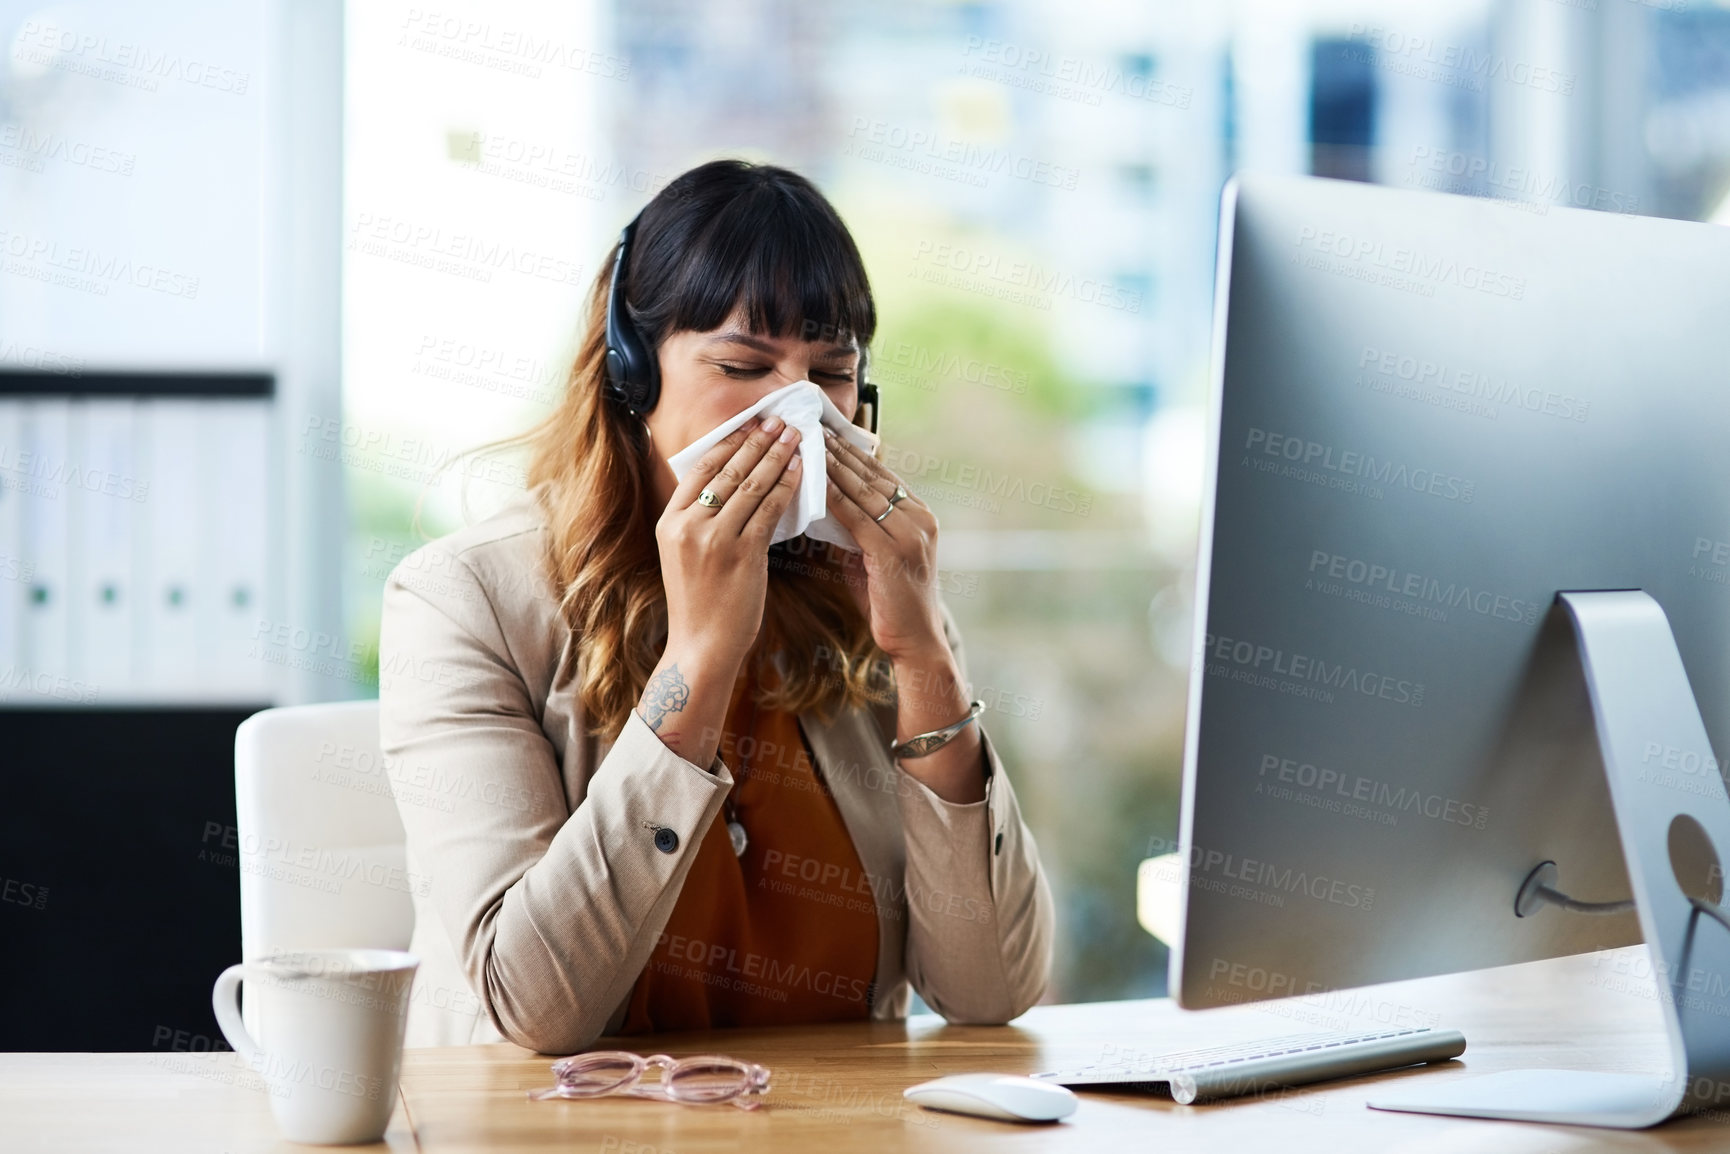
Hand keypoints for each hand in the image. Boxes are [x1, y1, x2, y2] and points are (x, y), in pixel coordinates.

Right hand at [638, 415, 801, 766]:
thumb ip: (699, 521)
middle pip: (728, 470)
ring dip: (777, 456)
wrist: (701, 647)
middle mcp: (688, 525)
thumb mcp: (684, 555)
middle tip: (779, 420)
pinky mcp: (742, 554)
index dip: (730, 442)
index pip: (701, 468)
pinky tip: (800, 471)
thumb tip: (727, 486)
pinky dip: (787, 486)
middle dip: (757, 441)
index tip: (751, 424)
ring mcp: (714, 539)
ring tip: (795, 437)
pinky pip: (769, 509)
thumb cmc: (700, 603)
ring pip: (751, 485)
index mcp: (670, 521)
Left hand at [820, 428, 946, 661]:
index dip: (851, 453)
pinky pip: (857, 517)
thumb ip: (857, 528)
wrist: (915, 641)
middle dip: (840, 451)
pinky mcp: (895, 551)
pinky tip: (815, 483)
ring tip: (808, 445)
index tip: (824, 434)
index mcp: (919, 514)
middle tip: (810, 428)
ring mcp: (911, 532)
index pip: (880, 474)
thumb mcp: (874, 556)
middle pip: (872, 475)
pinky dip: (835, 498)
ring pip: (865, 491)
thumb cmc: (889, 602)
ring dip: (834, 466)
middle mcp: (919, 517)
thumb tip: (823, 502)